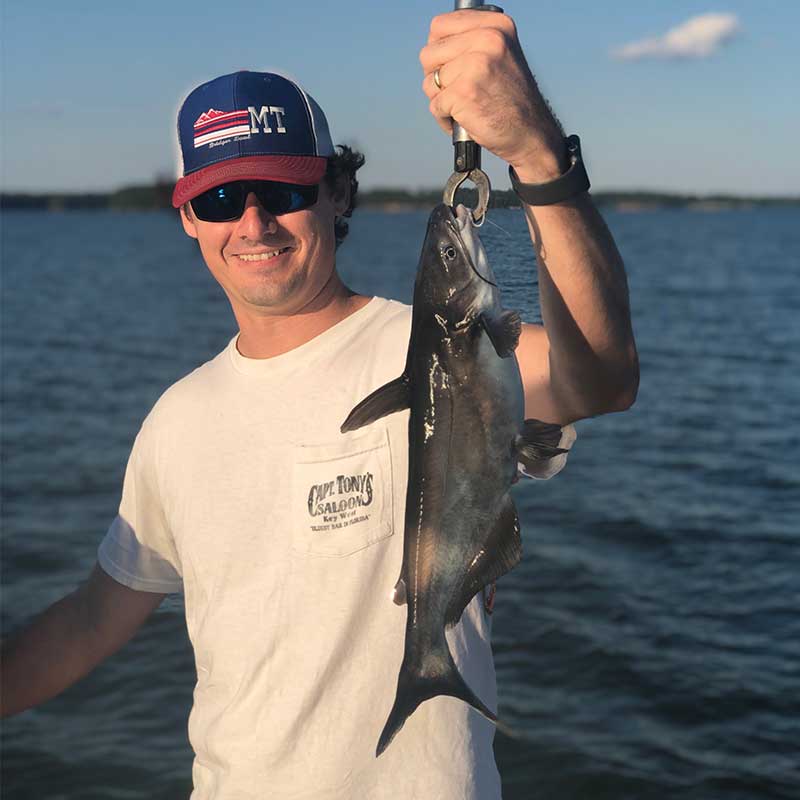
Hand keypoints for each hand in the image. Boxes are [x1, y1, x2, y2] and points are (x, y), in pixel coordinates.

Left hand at [420, 10, 566, 182]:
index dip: (437, 50)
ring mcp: (475, 65)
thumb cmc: (511, 100)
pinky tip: (463, 119)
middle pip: (429, 54)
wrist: (531, 133)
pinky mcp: (464, 92)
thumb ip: (471, 41)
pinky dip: (444, 118)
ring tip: (462, 106)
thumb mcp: (499, 55)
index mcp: (495, 25)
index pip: (440, 26)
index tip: (449, 65)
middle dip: (435, 77)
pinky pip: (435, 105)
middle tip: (455, 90)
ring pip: (430, 81)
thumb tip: (435, 43)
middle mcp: (487, 39)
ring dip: (440, 100)